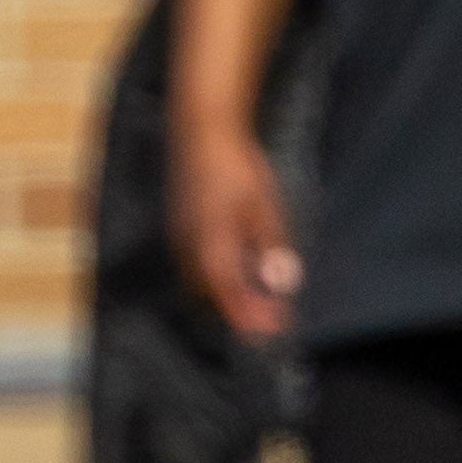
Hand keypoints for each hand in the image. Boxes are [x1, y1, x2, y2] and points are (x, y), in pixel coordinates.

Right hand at [176, 126, 298, 341]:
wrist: (201, 133)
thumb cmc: (238, 168)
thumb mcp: (265, 208)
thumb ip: (271, 249)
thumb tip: (282, 284)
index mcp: (211, 247)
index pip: (229, 296)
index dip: (250, 317)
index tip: (273, 329)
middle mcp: (189, 249)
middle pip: (210, 296)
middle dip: (238, 311)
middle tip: (270, 317)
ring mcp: (180, 238)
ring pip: (199, 282)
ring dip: (225, 296)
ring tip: (255, 299)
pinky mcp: (179, 227)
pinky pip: (194, 265)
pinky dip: (215, 278)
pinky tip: (236, 270)